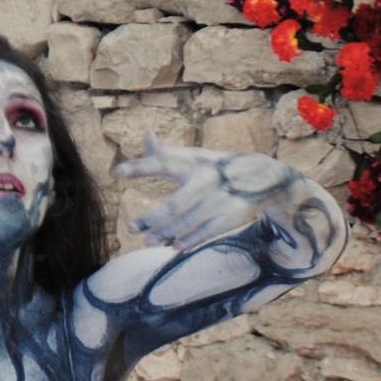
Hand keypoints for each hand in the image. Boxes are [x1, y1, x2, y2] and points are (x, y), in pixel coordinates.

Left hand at [116, 133, 296, 251]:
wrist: (263, 176)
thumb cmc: (217, 166)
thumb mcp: (195, 156)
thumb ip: (168, 152)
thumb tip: (146, 134)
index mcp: (193, 162)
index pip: (162, 163)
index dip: (140, 167)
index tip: (117, 172)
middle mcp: (206, 180)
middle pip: (174, 204)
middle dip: (151, 218)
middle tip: (130, 228)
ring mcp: (220, 199)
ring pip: (188, 220)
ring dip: (166, 233)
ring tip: (146, 241)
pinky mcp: (232, 215)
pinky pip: (207, 231)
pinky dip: (190, 240)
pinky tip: (174, 246)